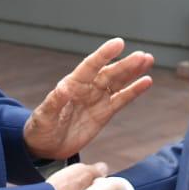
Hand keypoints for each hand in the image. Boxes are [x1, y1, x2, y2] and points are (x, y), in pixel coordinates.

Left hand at [23, 38, 153, 159]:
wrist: (46, 146)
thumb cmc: (41, 128)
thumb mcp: (44, 116)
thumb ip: (54, 102)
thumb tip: (64, 88)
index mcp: (72, 85)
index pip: (90, 66)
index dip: (104, 54)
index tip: (119, 43)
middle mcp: (87, 88)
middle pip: (109, 73)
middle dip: (125, 64)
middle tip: (143, 56)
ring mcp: (97, 99)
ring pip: (118, 82)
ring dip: (133, 72)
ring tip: (148, 59)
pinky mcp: (104, 113)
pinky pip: (122, 100)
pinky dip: (134, 91)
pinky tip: (146, 81)